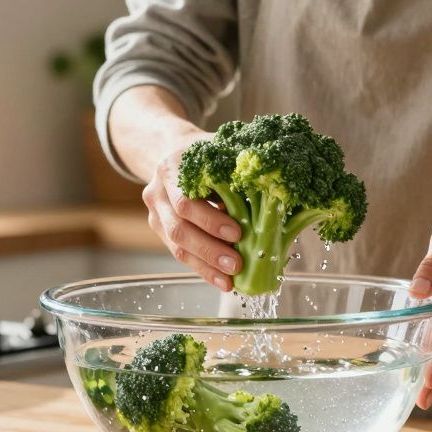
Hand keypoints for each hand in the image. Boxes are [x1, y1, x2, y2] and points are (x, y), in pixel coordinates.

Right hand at [142, 140, 243, 290]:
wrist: (174, 152)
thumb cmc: (206, 153)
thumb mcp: (220, 151)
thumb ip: (239, 169)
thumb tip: (274, 192)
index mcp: (171, 170)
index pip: (185, 201)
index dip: (210, 220)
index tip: (237, 233)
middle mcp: (157, 194)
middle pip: (178, 229)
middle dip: (209, 250)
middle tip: (236, 264)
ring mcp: (156, 215)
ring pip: (177, 247)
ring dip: (206, 266)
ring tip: (230, 279)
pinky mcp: (161, 232)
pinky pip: (181, 255)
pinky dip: (203, 269)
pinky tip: (222, 280)